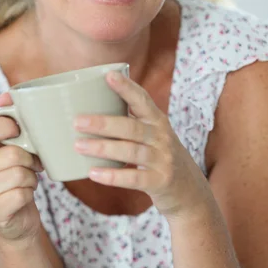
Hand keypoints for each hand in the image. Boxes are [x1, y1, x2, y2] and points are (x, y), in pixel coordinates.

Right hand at [0, 92, 43, 243]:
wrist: (14, 218)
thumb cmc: (12, 176)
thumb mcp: (6, 148)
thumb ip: (5, 120)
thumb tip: (7, 96)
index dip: (6, 127)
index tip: (18, 130)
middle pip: (12, 155)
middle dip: (30, 160)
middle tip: (31, 164)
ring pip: (19, 174)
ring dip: (31, 178)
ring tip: (26, 180)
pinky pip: (21, 194)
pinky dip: (29, 193)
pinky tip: (23, 196)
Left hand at [73, 71, 213, 219]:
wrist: (191, 192)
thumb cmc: (160, 157)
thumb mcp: (154, 135)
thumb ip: (131, 123)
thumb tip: (88, 111)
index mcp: (158, 121)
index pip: (143, 100)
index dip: (126, 87)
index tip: (108, 75)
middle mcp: (162, 138)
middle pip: (132, 127)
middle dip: (104, 123)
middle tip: (77, 121)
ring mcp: (163, 160)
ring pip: (131, 151)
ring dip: (103, 148)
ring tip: (78, 145)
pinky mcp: (160, 182)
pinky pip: (134, 178)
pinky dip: (113, 176)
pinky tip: (93, 173)